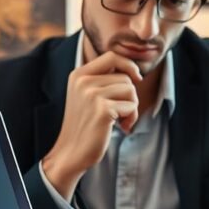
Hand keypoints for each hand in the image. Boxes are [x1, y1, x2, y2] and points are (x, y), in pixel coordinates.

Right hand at [42, 51, 141, 200]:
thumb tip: (133, 71)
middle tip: (122, 113)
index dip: (129, 65)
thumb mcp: (87, 96)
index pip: (112, 56)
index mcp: (78, 74)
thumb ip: (103, 80)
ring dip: (132, 108)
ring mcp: (92, 94)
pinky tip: (121, 128)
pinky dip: (131, 118)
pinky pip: (131, 106)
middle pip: (125, 77)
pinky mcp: (103, 110)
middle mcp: (83, 81)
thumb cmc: (85, 126)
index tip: (137, 78)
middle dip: (130, 96)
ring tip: (120, 120)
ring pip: (130, 90)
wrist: (71, 153)